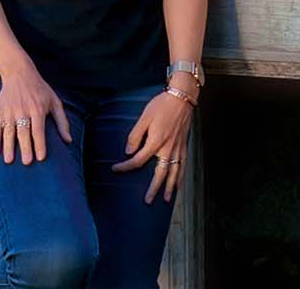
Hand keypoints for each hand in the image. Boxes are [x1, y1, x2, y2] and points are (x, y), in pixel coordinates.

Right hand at [0, 66, 71, 164]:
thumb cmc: (40, 89)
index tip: (41, 157)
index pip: (38, 130)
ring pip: (8, 131)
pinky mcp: (1, 111)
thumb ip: (62, 121)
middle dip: (25, 148)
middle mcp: (22, 111)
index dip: (40, 144)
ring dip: (8, 147)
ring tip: (9, 161)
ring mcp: (10, 112)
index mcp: (37, 109)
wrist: (18, 72)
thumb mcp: (54, 101)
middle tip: (26, 163)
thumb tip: (68, 141)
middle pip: (23, 132)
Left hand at [110, 76, 195, 203]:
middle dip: (153, 189)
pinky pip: (182, 166)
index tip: (115, 169)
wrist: (182, 98)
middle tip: (147, 201)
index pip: (138, 160)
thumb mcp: (144, 117)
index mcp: (156, 142)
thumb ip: (135, 135)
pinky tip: (178, 184)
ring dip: (169, 187)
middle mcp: (168, 149)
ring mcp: (178, 149)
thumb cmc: (161, 105)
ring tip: (165, 199)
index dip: (125, 166)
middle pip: (160, 174)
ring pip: (174, 173)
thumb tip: (128, 151)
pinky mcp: (184, 146)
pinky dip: (180, 177)